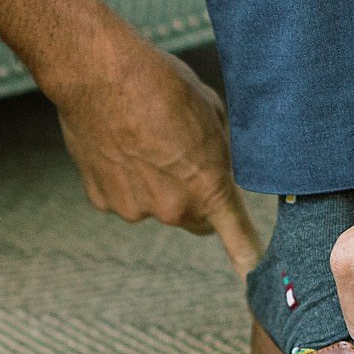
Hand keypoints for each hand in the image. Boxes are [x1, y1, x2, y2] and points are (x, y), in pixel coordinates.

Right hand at [41, 35, 260, 277]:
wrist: (99, 75)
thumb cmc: (159, 83)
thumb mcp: (209, 110)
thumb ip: (220, 147)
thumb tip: (219, 159)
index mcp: (208, 187)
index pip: (237, 236)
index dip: (248, 257)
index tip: (254, 278)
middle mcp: (172, 209)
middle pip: (193, 218)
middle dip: (195, 198)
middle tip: (181, 156)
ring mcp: (134, 209)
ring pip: (154, 205)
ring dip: (154, 184)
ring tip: (143, 138)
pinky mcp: (103, 201)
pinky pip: (122, 197)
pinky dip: (122, 178)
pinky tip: (118, 144)